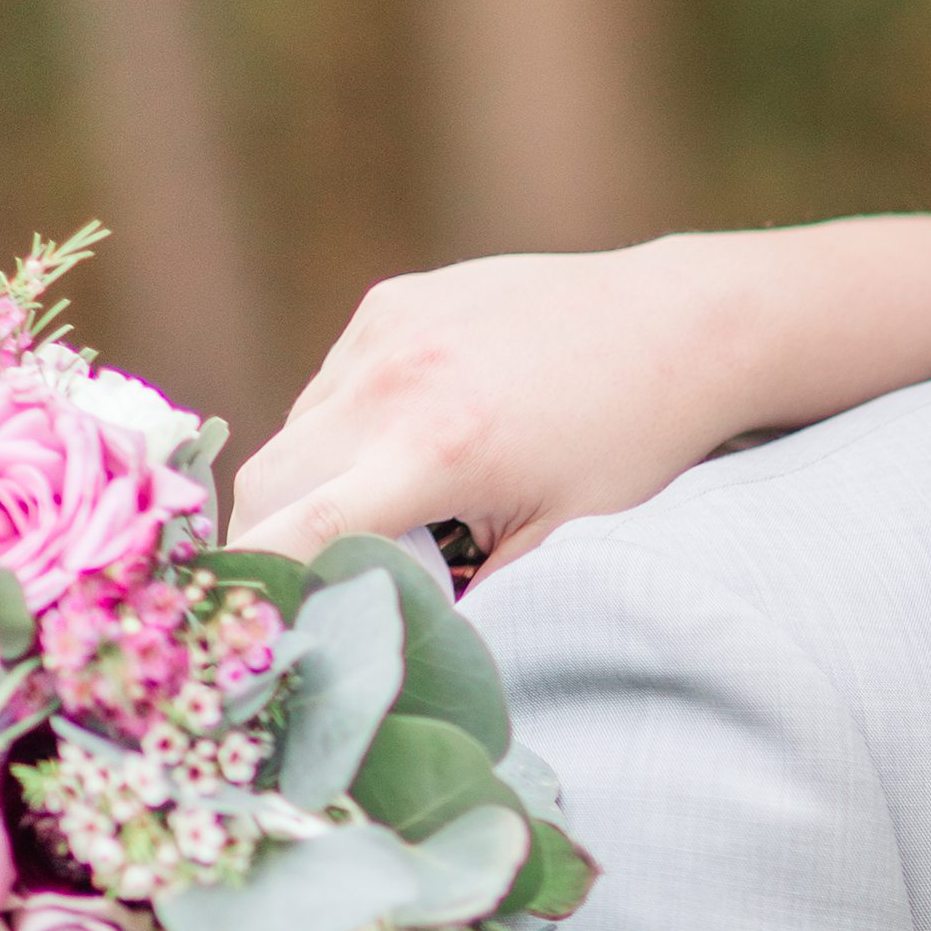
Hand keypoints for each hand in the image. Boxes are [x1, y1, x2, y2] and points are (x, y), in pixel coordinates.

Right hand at [228, 241, 742, 576]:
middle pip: (267, 480)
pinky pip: (333, 381)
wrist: (674, 326)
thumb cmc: (628, 443)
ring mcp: (384, 332)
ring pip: (295, 427)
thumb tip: (395, 628)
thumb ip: (469, 589)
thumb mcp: (556, 539)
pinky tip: (411, 437)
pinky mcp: (391, 302)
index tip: (256, 618)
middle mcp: (391, 383)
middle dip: (267, 537)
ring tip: (380, 506)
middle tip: (299, 582)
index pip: (297, 530)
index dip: (262, 581)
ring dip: (309, 479)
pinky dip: (344, 423)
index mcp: (433, 452)